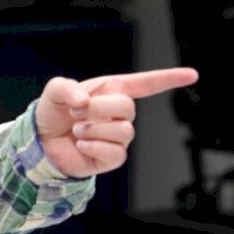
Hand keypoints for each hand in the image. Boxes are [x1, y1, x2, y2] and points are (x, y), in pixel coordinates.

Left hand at [34, 68, 198, 177]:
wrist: (40, 142)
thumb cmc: (52, 114)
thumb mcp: (55, 92)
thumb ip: (67, 88)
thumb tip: (84, 100)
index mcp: (111, 91)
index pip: (146, 84)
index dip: (168, 78)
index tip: (192, 75)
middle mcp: (119, 114)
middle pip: (127, 107)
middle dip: (97, 108)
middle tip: (75, 112)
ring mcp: (118, 137)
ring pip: (124, 131)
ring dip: (94, 128)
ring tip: (77, 129)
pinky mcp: (112, 158)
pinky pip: (117, 153)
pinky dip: (95, 146)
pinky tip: (81, 144)